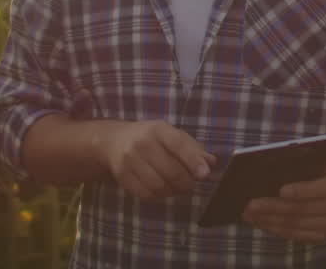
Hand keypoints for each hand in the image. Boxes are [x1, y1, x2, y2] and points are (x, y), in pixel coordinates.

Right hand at [97, 120, 215, 200]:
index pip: (178, 145)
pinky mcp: (122, 176)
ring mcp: (130, 161)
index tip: (204, 174)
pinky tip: (162, 190)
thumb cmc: (151, 138)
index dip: (193, 161)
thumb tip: (211, 163)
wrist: (115, 141)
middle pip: (171, 171)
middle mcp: (142, 143)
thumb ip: (193, 148)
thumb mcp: (172, 135)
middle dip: (186, 182)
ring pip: (159, 186)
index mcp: (158, 129)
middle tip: (190, 184)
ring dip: (173, 191)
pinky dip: (159, 196)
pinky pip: (146, 194)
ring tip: (176, 187)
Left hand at [242, 165, 325, 243]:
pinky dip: (275, 228)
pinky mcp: (321, 235)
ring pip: (296, 224)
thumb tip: (275, 161)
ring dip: (269, 219)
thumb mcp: (312, 159)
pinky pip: (295, 235)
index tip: (281, 190)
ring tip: (249, 214)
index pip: (322, 187)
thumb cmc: (313, 168)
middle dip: (274, 207)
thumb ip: (302, 159)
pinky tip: (259, 222)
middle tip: (251, 205)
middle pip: (303, 209)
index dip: (302, 190)